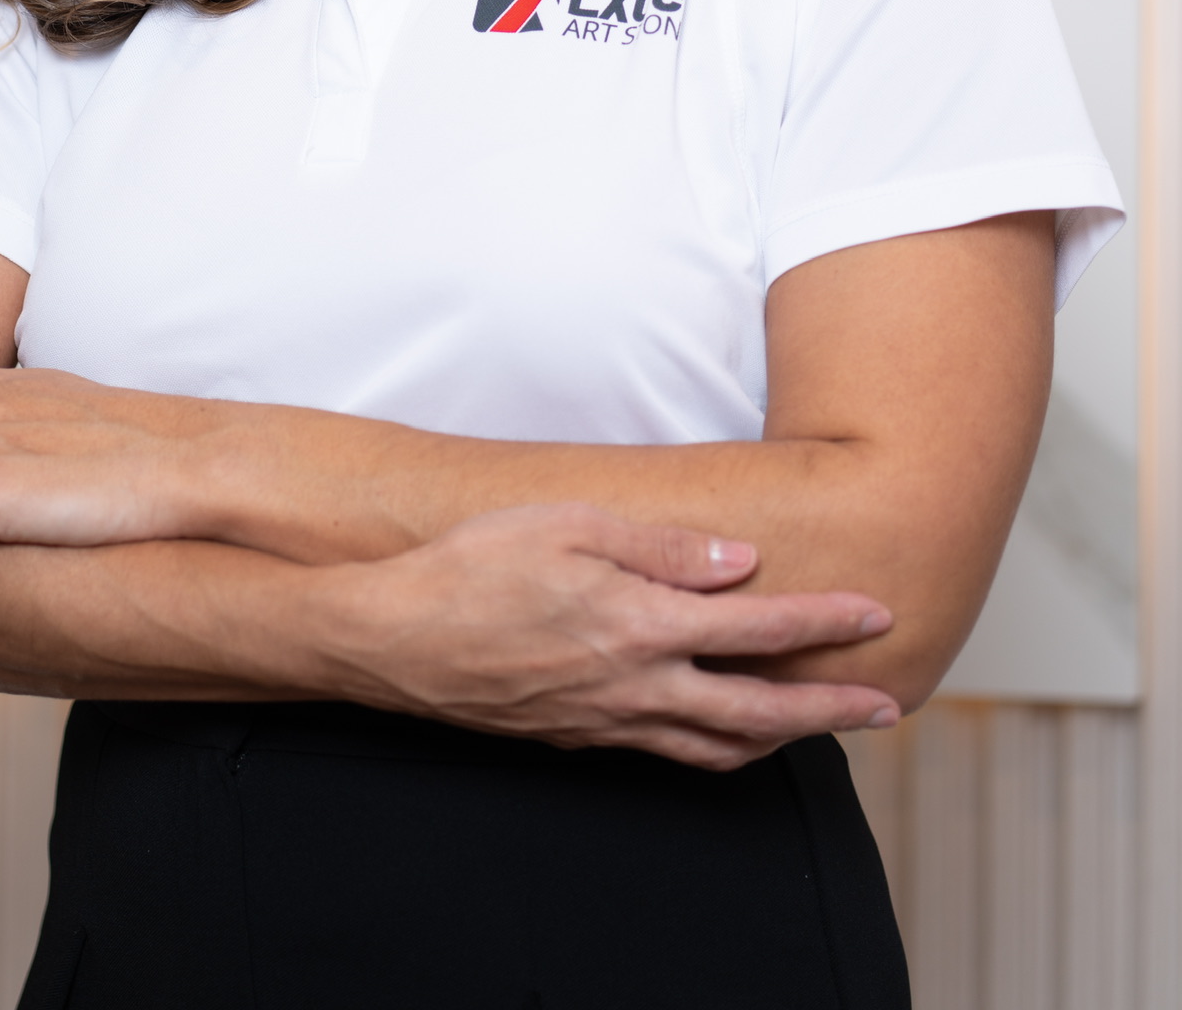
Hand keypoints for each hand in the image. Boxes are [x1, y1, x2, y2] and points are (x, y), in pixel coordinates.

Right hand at [318, 502, 898, 769]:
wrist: (393, 639)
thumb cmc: (473, 567)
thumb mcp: (568, 524)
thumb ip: (659, 545)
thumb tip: (736, 562)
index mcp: (639, 625)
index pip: (757, 629)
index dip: (825, 624)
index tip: (876, 615)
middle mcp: (635, 687)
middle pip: (758, 715)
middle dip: (830, 710)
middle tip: (885, 706)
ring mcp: (607, 723)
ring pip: (717, 751)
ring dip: (780, 742)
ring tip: (820, 727)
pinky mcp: (578, 738)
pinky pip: (669, 754)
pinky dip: (716, 749)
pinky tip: (721, 733)